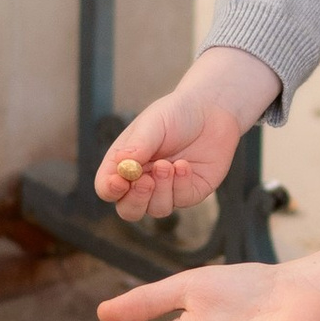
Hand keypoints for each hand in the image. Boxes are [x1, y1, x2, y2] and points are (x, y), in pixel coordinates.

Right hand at [93, 47, 281, 223]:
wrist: (212, 110)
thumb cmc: (175, 113)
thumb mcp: (153, 123)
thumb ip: (138, 145)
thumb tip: (122, 166)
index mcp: (124, 164)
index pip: (107, 187)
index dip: (110, 190)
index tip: (120, 182)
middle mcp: (143, 181)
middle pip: (129, 209)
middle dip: (136, 200)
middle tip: (146, 181)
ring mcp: (167, 190)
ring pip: (156, 209)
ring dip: (162, 189)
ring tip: (168, 165)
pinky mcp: (190, 192)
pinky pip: (181, 200)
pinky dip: (181, 185)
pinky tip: (184, 166)